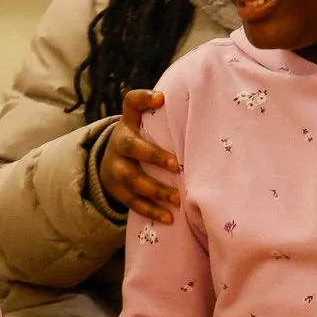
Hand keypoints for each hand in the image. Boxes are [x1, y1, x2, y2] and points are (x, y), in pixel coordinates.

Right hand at [99, 89, 182, 221]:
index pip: (131, 103)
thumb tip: (206, 110)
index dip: (143, 99)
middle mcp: (118, 142)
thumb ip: (166, 119)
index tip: (161, 99)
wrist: (110, 164)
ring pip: (132, 179)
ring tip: (176, 198)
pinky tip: (169, 217)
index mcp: (129, 123)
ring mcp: (115, 168)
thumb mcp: (146, 126)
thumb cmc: (142, 142)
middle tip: (175, 165)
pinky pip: (132, 202)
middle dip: (152, 155)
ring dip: (155, 189)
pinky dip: (151, 210)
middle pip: (130, 146)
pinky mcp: (116, 190)